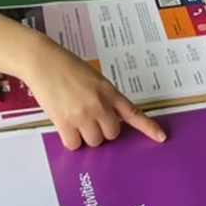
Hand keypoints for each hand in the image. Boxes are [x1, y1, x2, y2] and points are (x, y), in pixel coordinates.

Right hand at [24, 39, 166, 148]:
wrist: (43, 61)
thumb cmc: (67, 67)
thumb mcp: (94, 79)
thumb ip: (104, 98)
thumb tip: (105, 120)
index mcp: (109, 91)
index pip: (133, 113)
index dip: (148, 127)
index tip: (161, 137)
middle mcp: (99, 105)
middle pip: (111, 134)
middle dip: (102, 130)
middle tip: (90, 118)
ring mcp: (82, 115)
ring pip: (94, 141)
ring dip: (86, 135)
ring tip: (74, 118)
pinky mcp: (64, 123)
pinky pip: (74, 144)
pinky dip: (71, 139)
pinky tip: (65, 124)